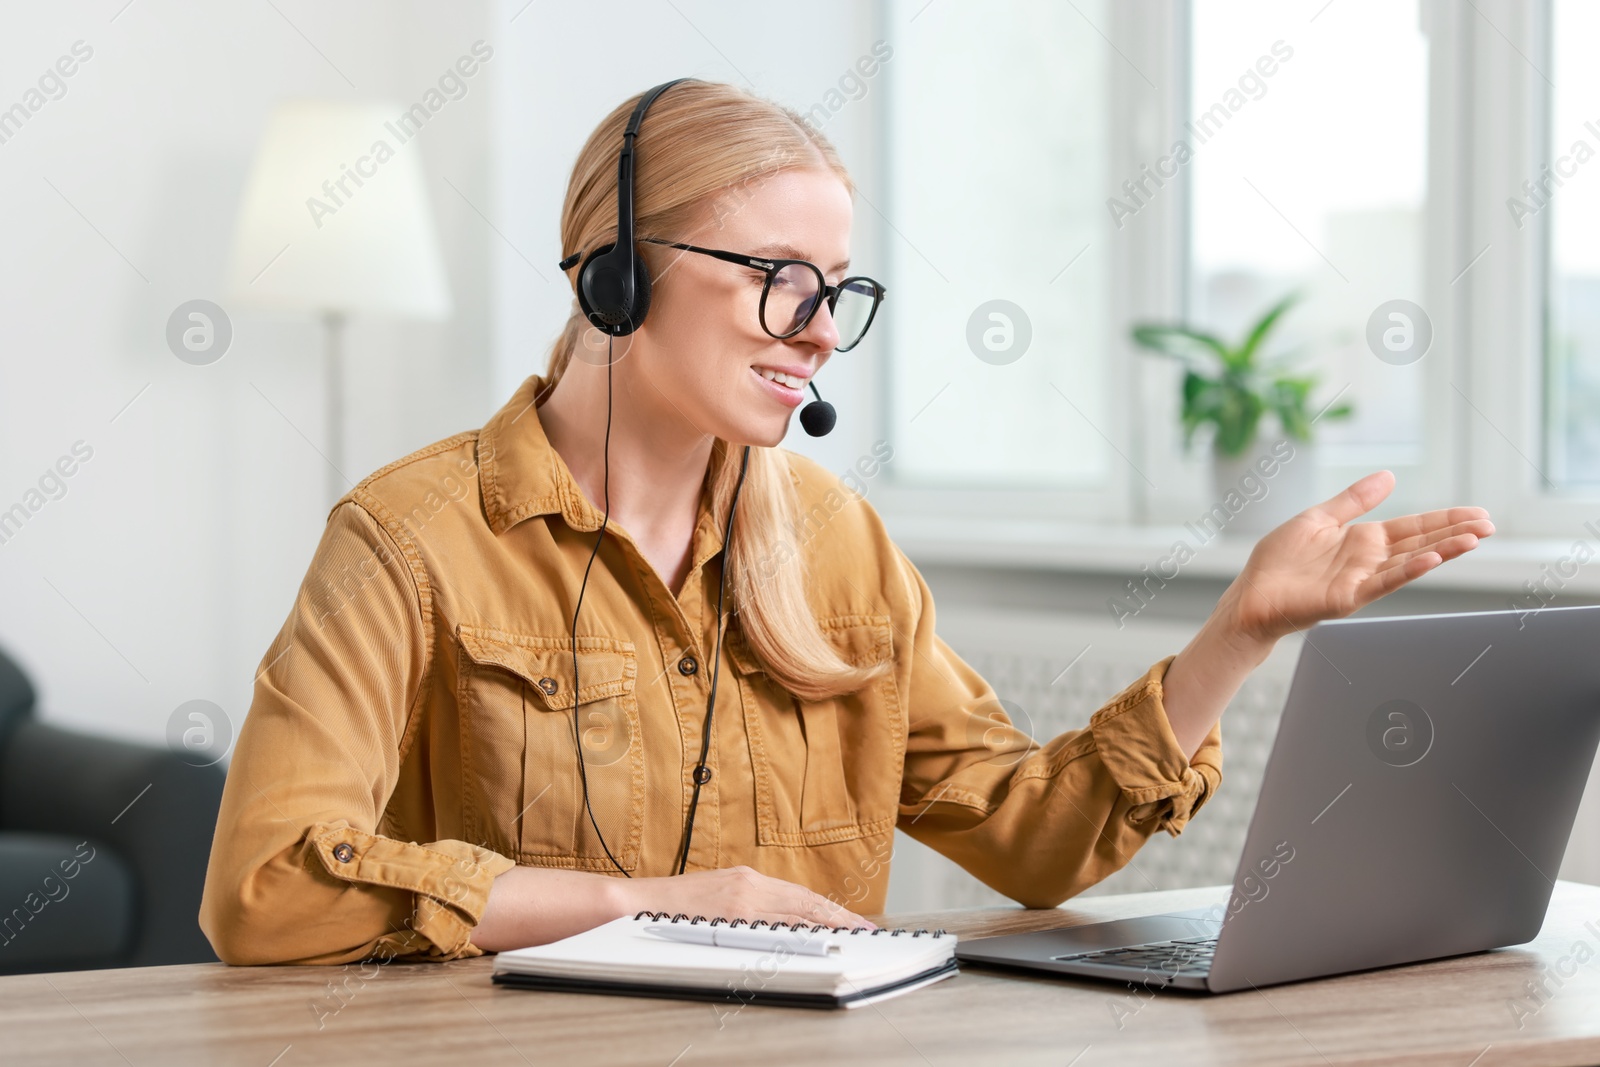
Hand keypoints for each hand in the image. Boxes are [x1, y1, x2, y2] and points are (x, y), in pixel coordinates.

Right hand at [619, 866, 876, 929]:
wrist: (634, 906)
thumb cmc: (671, 908)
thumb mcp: (716, 897)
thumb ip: (748, 905)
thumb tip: (779, 922)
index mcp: (746, 880)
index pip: (799, 895)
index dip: (829, 908)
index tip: (852, 920)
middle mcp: (748, 887)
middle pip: (805, 903)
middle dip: (838, 918)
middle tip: (864, 930)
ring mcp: (740, 904)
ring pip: (794, 917)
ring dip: (825, 928)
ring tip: (850, 938)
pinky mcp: (729, 919)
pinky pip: (772, 931)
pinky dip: (797, 938)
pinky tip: (815, 946)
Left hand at [1161, 471, 1492, 758]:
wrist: (1251, 595)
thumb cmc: (1279, 562)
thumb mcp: (1319, 518)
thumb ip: (1354, 500)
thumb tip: (1389, 475)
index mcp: (1364, 540)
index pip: (1414, 526)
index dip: (1444, 519)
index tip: (1477, 513)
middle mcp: (1369, 560)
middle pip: (1421, 542)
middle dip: (1455, 533)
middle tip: (1490, 524)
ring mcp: (1361, 579)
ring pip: (1410, 562)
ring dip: (1442, 551)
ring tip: (1474, 539)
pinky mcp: (1347, 597)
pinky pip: (1383, 582)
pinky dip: (1407, 571)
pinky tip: (1430, 559)